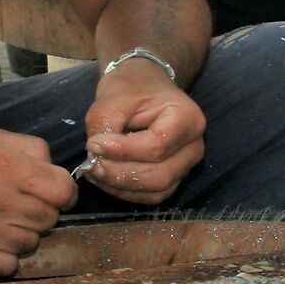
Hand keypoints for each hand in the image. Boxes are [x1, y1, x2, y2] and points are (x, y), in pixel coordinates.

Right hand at [0, 128, 76, 277]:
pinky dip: (6, 256)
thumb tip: (54, 169)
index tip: (52, 192)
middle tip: (18, 203)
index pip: (63, 191)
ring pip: (31, 243)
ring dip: (22, 233)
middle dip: (41, 210)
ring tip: (0, 219)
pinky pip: (9, 266)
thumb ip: (27, 148)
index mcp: (6, 167)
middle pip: (49, 219)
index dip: (62, 192)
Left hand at [80, 63, 205, 205]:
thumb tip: (96, 155)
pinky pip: (152, 196)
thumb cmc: (133, 87)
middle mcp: (193, 146)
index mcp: (187, 118)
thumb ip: (105, 123)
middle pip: (159, 174)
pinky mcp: (173, 178)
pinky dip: (126, 192)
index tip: (92, 144)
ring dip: (121, 186)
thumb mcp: (114, 95)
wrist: (145, 87)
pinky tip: (106, 179)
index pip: (156, 146)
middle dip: (120, 174)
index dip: (122, 151)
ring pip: (156, 190)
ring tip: (95, 171)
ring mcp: (186, 165)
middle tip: (91, 164)